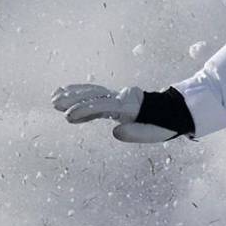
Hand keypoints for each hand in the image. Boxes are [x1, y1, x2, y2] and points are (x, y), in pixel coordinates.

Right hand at [51, 84, 191, 142]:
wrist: (172, 111)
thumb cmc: (162, 124)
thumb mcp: (154, 132)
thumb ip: (136, 133)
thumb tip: (115, 132)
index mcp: (130, 107)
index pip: (104, 106)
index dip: (86, 110)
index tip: (69, 116)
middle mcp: (121, 98)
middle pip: (95, 94)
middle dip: (74, 98)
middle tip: (55, 103)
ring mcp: (117, 96)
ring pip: (92, 92)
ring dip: (73, 94)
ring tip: (54, 98)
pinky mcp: (113, 99)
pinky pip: (94, 94)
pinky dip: (78, 92)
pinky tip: (63, 93)